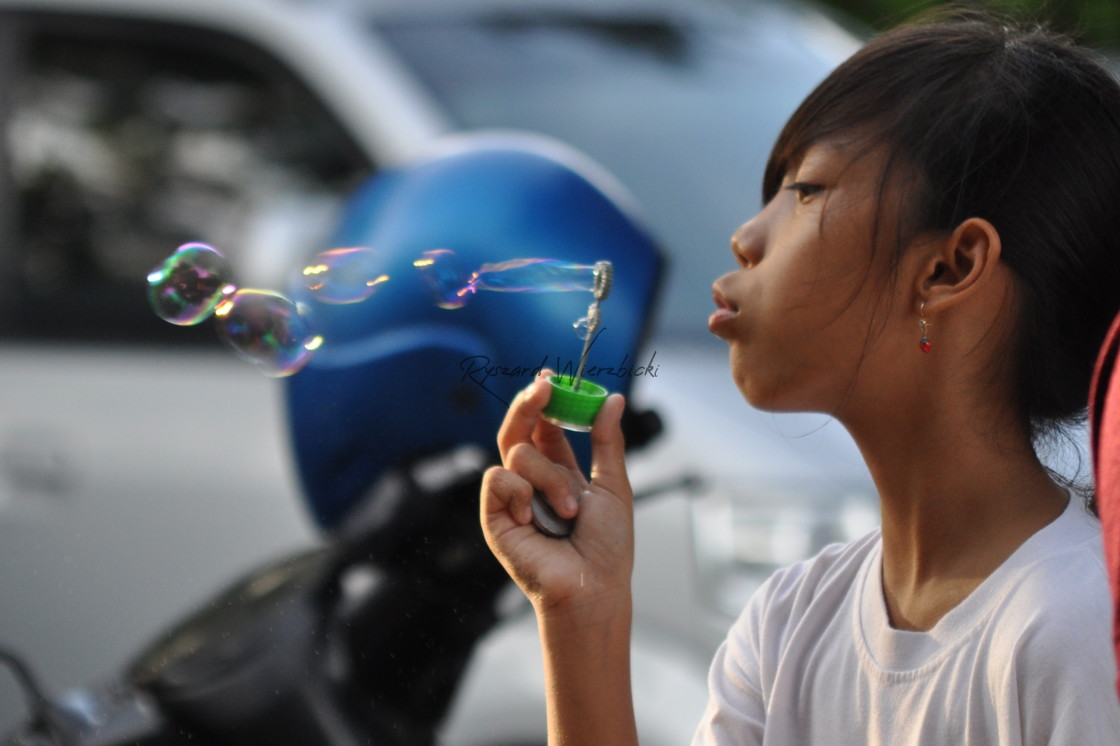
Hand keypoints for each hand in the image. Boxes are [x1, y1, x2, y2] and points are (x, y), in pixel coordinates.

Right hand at [481, 371, 633, 613]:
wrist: (593, 587)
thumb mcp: (614, 486)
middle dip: (529, 404)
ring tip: (569, 512)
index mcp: (559, 472)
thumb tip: (613, 399)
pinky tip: (534, 519)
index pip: (545, 427)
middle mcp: (532, 482)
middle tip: (544, 386)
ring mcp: (512, 499)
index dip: (546, 402)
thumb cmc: (608, 548)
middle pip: (519, 430)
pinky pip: (498, 479)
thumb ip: (607, 442)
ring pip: (519, 454)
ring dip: (551, 479)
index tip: (552, 379)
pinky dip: (521, 493)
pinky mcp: (494, 517)